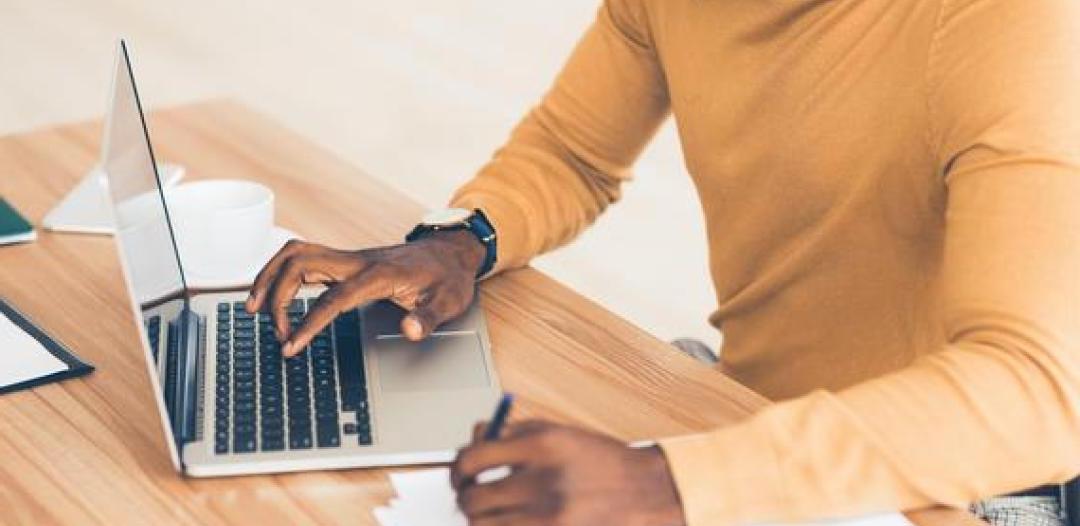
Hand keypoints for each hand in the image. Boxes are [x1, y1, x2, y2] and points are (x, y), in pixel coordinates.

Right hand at [246, 230, 484, 355]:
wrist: (451, 251)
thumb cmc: (448, 278)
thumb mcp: (449, 302)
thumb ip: (429, 318)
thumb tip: (410, 331)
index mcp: (379, 274)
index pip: (333, 298)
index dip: (308, 322)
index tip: (290, 345)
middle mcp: (357, 260)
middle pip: (299, 262)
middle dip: (277, 295)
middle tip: (277, 333)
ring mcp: (348, 257)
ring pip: (294, 253)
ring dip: (269, 277)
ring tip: (253, 308)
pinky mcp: (344, 260)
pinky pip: (302, 258)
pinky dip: (280, 272)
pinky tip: (272, 294)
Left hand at [451, 421, 685, 525]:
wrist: (646, 492)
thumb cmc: (600, 461)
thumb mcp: (558, 433)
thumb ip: (511, 434)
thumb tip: (472, 441)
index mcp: (541, 445)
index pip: (472, 459)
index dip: (458, 468)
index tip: (460, 474)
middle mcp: (542, 482)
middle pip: (472, 500)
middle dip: (466, 498)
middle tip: (472, 495)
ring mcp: (547, 518)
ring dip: (481, 520)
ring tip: (494, 512)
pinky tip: (512, 522)